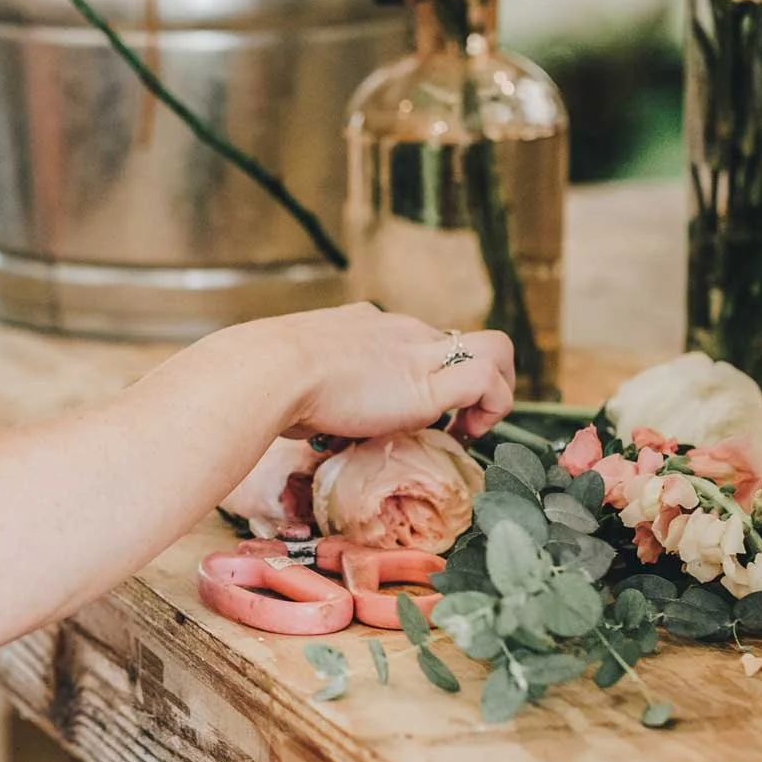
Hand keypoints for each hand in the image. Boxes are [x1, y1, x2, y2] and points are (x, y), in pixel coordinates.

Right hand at [271, 305, 515, 443]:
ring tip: (471, 429)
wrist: (270, 370)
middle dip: (465, 379)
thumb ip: (305, 390)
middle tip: (451, 423)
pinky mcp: (428, 384)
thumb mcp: (291, 375)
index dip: (423, 373)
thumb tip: (293, 418)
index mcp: (364, 325)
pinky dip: (492, 407)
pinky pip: (487, 381)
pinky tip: (465, 435)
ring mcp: (417, 353)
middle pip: (457, 339)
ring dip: (497, 390)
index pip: (413, 338)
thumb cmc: (264, 378)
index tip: (406, 411)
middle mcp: (399, 331)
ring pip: (495, 348)